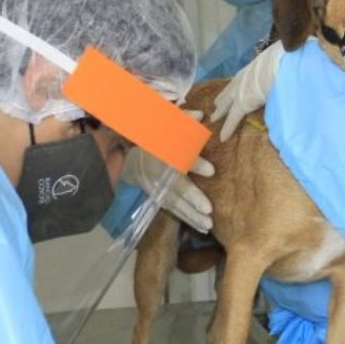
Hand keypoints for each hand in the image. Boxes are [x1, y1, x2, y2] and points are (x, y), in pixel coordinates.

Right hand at [120, 115, 215, 232]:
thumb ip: (183, 120)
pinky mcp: (159, 199)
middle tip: (208, 209)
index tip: (212, 170)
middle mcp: (159, 173)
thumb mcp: (164, 126)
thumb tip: (201, 115)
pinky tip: (203, 228)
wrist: (132, 160)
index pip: (178, 158)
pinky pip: (174, 211)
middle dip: (192, 198)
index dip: (194, 164)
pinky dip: (188, 220)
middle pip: (176, 187)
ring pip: (175, 203)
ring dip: (192, 215)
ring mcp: (158, 189)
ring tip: (208, 224)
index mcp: (161, 153)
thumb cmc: (155, 140)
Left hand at [211, 41, 283, 141]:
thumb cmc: (284, 64)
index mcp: (250, 70)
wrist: (283, 63)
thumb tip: (284, 83)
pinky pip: (233, 118)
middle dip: (222, 98)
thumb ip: (274, 77)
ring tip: (214, 118)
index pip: (238, 81)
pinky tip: (223, 137)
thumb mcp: (276, 68)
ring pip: (227, 103)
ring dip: (221, 111)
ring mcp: (240, 90)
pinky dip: (228, 128)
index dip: (234, 87)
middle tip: (215, 104)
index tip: (230, 91)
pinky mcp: (242, 103)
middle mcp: (243, 79)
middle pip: (229, 91)